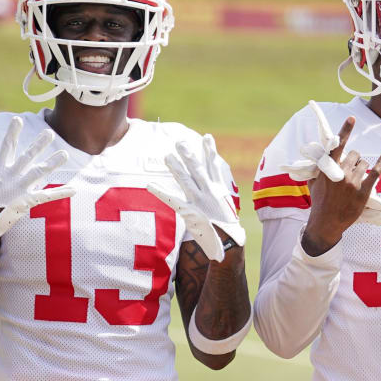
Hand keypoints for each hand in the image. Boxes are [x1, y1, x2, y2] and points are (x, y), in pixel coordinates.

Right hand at [0, 116, 73, 245]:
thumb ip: (0, 177)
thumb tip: (6, 171)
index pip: (6, 147)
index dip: (12, 132)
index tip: (18, 119)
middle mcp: (10, 176)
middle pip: (27, 156)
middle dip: (39, 144)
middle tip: (49, 132)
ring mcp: (19, 188)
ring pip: (39, 172)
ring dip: (53, 162)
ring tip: (65, 154)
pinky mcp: (26, 201)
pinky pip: (47, 196)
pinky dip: (61, 192)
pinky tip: (73, 189)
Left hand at [148, 134, 244, 262]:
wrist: (230, 243)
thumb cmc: (229, 229)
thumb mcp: (228, 209)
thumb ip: (221, 197)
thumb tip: (217, 191)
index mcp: (220, 190)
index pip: (214, 167)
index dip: (210, 151)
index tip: (207, 137)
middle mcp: (210, 192)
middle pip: (198, 169)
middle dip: (189, 155)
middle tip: (180, 142)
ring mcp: (200, 201)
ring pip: (186, 180)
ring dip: (176, 167)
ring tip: (167, 156)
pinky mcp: (191, 212)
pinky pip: (172, 200)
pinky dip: (160, 192)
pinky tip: (150, 185)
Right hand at [281, 100, 380, 227]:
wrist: (326, 223)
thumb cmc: (319, 202)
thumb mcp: (313, 182)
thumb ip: (318, 168)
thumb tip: (319, 157)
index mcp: (328, 169)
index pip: (337, 146)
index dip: (345, 130)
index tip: (352, 117)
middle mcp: (341, 173)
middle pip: (355, 154)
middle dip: (354, 160)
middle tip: (350, 171)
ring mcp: (352, 182)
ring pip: (363, 163)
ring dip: (361, 167)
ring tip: (355, 179)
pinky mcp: (363, 191)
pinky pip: (375, 172)